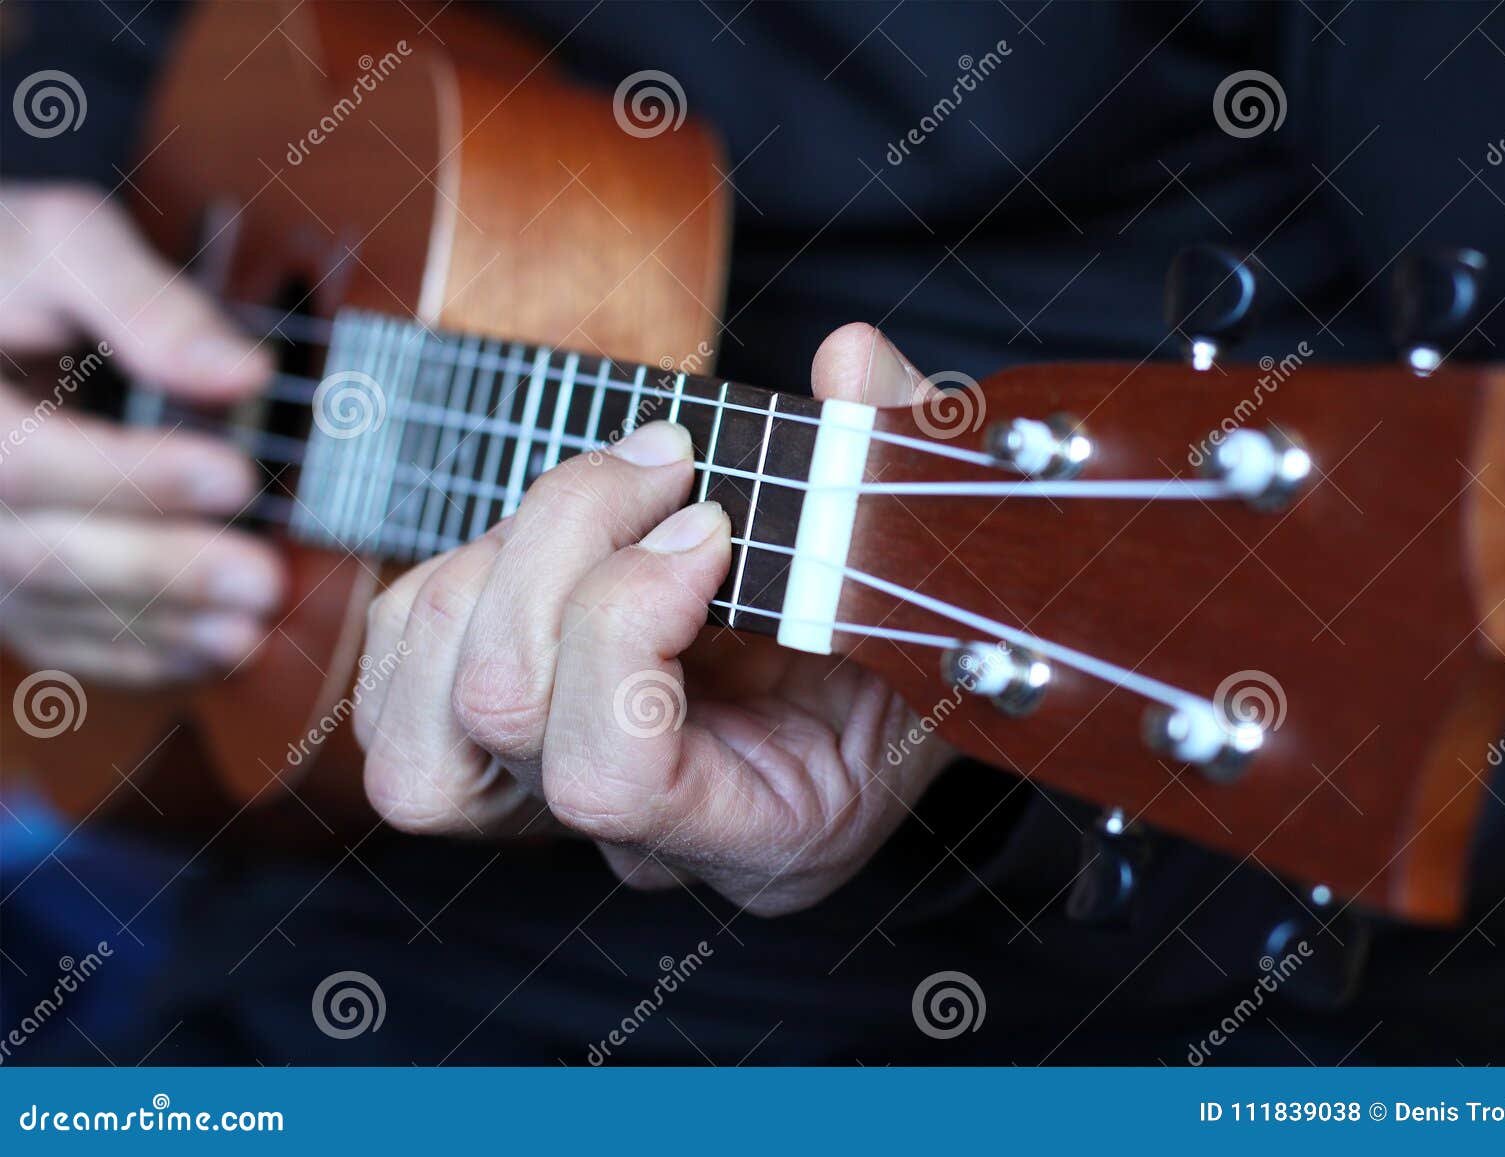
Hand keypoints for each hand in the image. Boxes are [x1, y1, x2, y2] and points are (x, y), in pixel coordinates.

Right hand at [0, 184, 283, 685]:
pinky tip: (217, 651)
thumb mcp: (63, 243)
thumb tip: (248, 374)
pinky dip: (137, 655)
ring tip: (252, 628)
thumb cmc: (11, 268)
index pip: (21, 461)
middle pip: (35, 553)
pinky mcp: (1, 583)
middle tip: (263, 578)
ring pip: (48, 608)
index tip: (238, 476)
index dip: (132, 476)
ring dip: (157, 627)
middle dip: (158, 570)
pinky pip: (57, 636)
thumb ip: (145, 303)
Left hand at [355, 324, 954, 914]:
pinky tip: (558, 535)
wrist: (880, 690)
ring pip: (423, 711)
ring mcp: (559, 803)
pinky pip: (406, 671)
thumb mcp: (942, 566)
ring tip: (608, 497)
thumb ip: (904, 465)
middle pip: (500, 713)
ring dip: (501, 558)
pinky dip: (457, 573)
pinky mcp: (501, 746)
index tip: (712, 525)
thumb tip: (850, 364)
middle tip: (666, 460)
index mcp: (762, 832)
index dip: (628, 625)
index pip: (611, 780)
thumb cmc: (914, 640)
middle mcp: (642, 840)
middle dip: (562, 543)